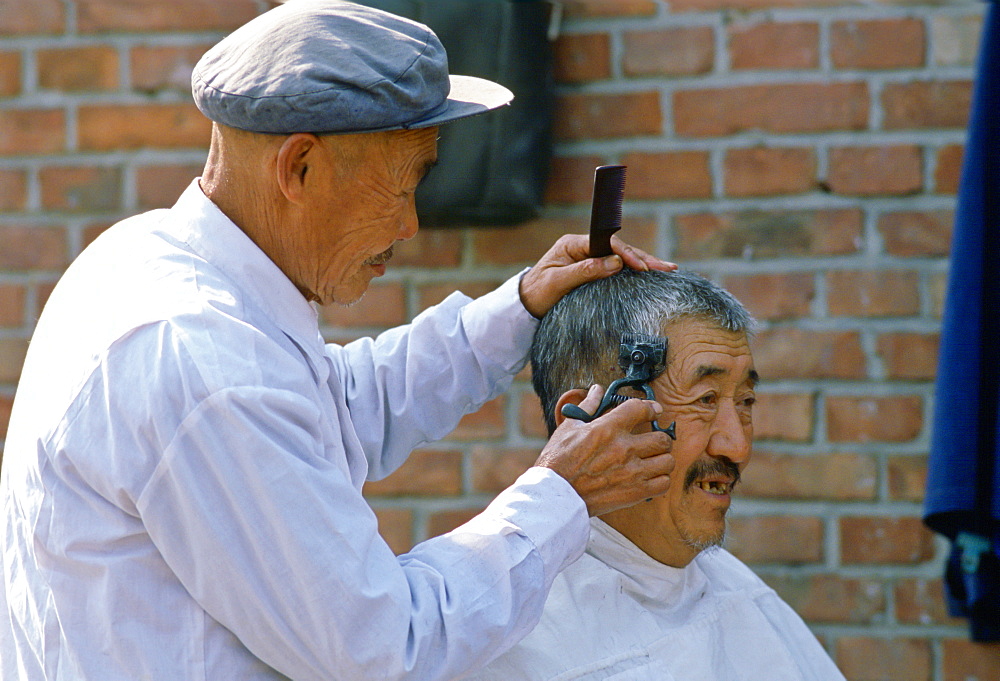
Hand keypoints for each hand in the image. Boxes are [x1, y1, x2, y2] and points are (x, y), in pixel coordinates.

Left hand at [519, 234, 676, 318]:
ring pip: (621, 258)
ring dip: (643, 264)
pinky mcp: (592, 271)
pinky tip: (650, 275)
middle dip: (643, 258)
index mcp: (573, 244)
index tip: (642, 267)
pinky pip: (616, 269)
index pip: (607, 243)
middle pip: (619, 249)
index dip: (627, 254)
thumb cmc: (538, 293)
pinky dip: (633, 272)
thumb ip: (584, 271)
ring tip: (667, 270)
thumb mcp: (557, 283)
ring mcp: (589, 258)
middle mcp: (583, 248)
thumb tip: (615, 263)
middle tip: (666, 268)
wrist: (525, 305)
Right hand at [534, 385, 674, 516]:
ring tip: (652, 461)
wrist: (555, 494)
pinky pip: (663, 484)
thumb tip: (597, 390)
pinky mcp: (635, 492)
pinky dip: (660, 480)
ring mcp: (632, 471)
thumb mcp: (569, 427)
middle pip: (662, 438)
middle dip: (660, 437)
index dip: (651, 408)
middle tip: (652, 442)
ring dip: (662, 460)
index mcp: (607, 428)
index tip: (653, 411)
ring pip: (667, 461)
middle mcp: (624, 448)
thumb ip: (587, 407)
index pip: (641, 409)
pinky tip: (649, 478)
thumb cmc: (558, 460)